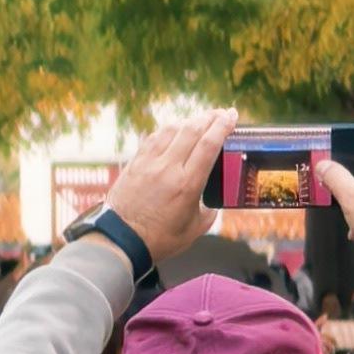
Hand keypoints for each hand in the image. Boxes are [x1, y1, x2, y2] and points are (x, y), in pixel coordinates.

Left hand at [102, 103, 234, 269]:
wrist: (121, 240)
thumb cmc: (159, 239)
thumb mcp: (195, 229)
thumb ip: (209, 211)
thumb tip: (214, 201)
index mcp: (187, 184)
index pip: (208, 145)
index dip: (222, 126)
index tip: (231, 115)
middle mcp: (168, 168)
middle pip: (192, 130)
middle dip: (209, 117)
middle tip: (221, 113)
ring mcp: (149, 163)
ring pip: (172, 129)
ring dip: (189, 121)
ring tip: (200, 120)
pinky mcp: (135, 163)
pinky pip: (154, 137)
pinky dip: (168, 129)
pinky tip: (174, 130)